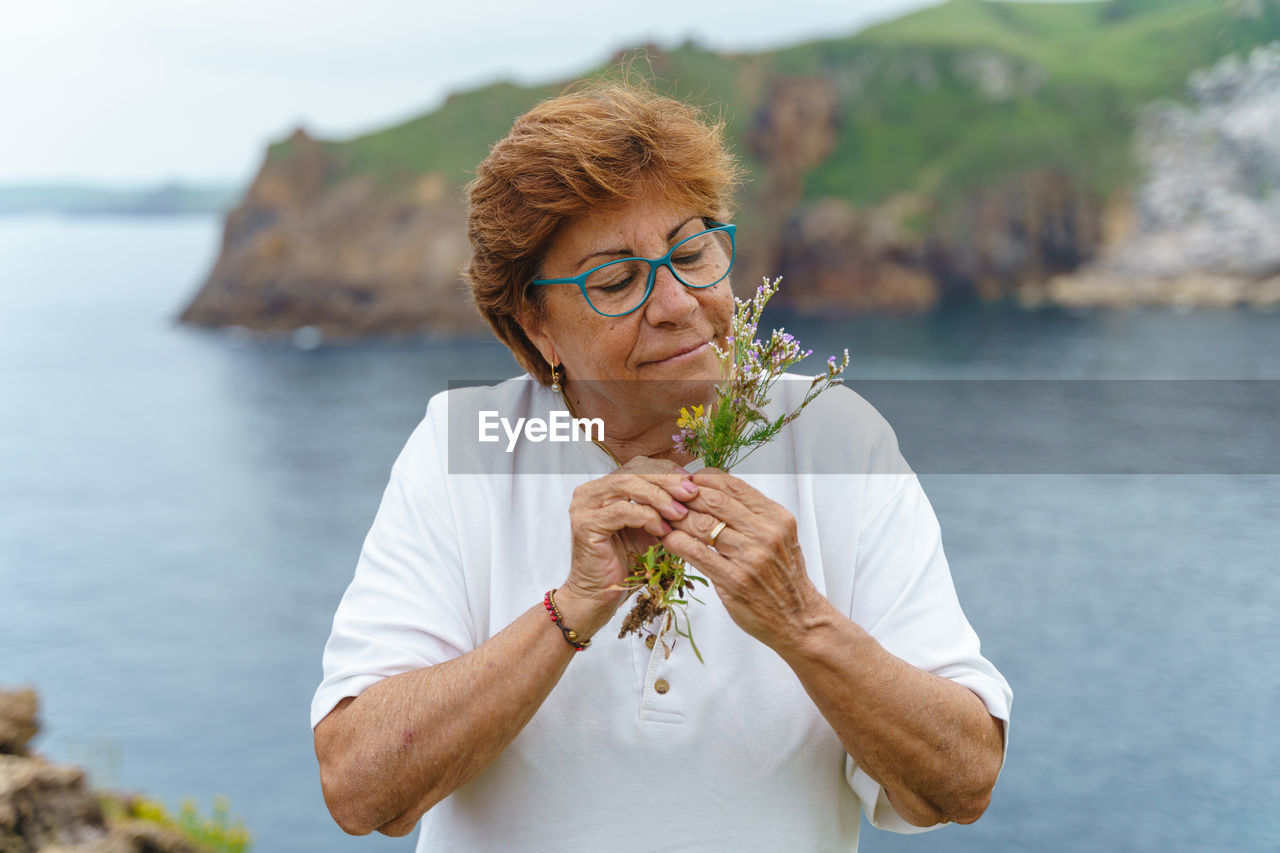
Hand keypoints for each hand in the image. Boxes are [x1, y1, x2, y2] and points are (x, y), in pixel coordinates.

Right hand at [558, 457, 699, 636]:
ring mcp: (584, 506)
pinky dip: (646, 517)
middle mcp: (590, 492)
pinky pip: (622, 511)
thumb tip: (692, 490)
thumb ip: (662, 507)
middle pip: (634, 472)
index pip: (638, 466)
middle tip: (692, 493)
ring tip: (680, 512)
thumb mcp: (649, 528)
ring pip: (627, 486)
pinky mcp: (585, 524)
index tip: (693, 482)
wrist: (600, 595)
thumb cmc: (625, 563)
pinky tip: (662, 529)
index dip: (666, 471)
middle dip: (667, 481)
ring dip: (659, 498)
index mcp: (604, 488)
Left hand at [660, 468, 829, 647]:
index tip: (688, 479)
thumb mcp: (779, 536)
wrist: (798, 618)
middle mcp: (766, 534)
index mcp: (776, 518)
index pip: (734, 486)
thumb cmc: (784, 577)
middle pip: (715, 501)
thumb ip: (753, 515)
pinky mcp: (735, 580)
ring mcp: (750, 557)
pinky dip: (678, 542)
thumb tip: (716, 491)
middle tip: (668, 494)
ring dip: (677, 518)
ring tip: (663, 516)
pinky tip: (667, 539)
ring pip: (703, 525)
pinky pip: (698, 554)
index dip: (705, 478)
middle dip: (686, 495)